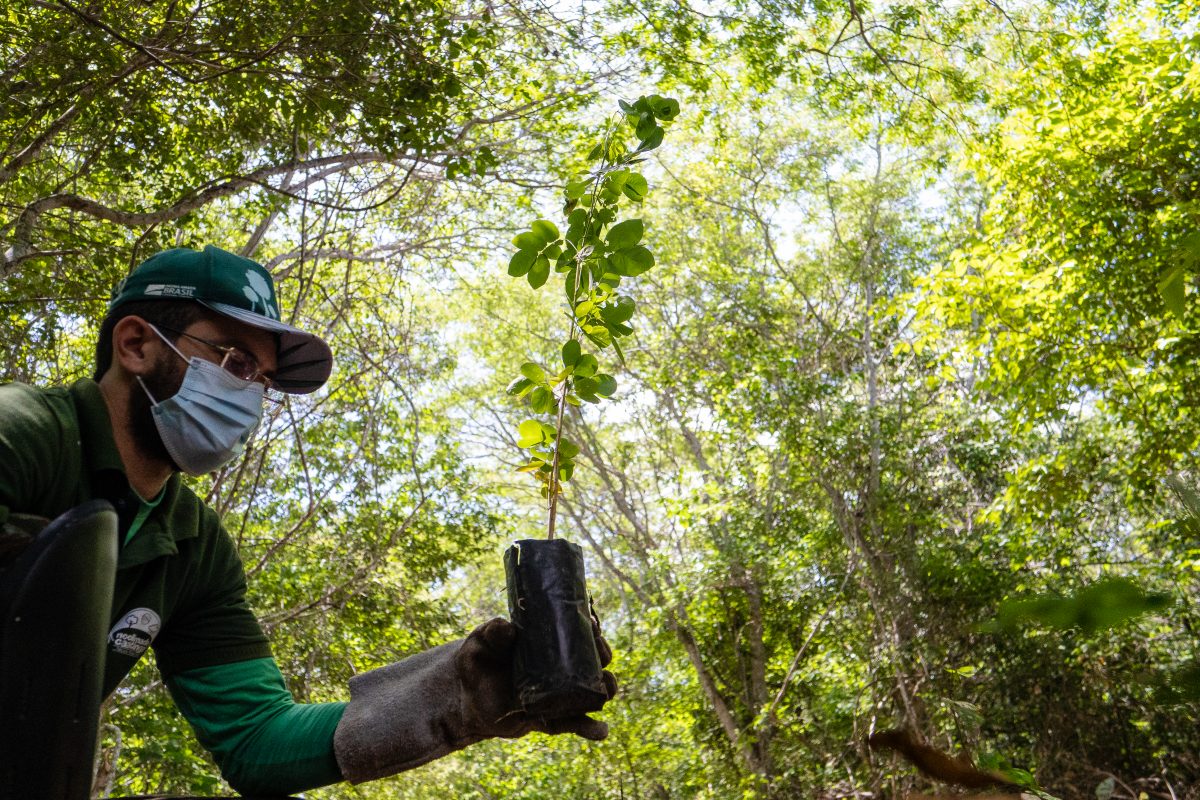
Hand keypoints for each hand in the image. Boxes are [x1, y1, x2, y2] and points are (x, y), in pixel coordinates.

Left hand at [456, 616, 617, 740]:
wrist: (465, 696)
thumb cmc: (478, 660)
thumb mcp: (483, 641)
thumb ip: (494, 633)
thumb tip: (508, 628)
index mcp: (549, 644)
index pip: (578, 634)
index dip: (590, 629)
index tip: (593, 624)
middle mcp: (559, 669)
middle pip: (593, 661)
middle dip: (602, 655)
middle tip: (600, 653)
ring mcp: (557, 695)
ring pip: (591, 692)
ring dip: (604, 689)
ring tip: (606, 688)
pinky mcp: (549, 718)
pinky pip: (572, 724)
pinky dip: (589, 728)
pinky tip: (602, 730)